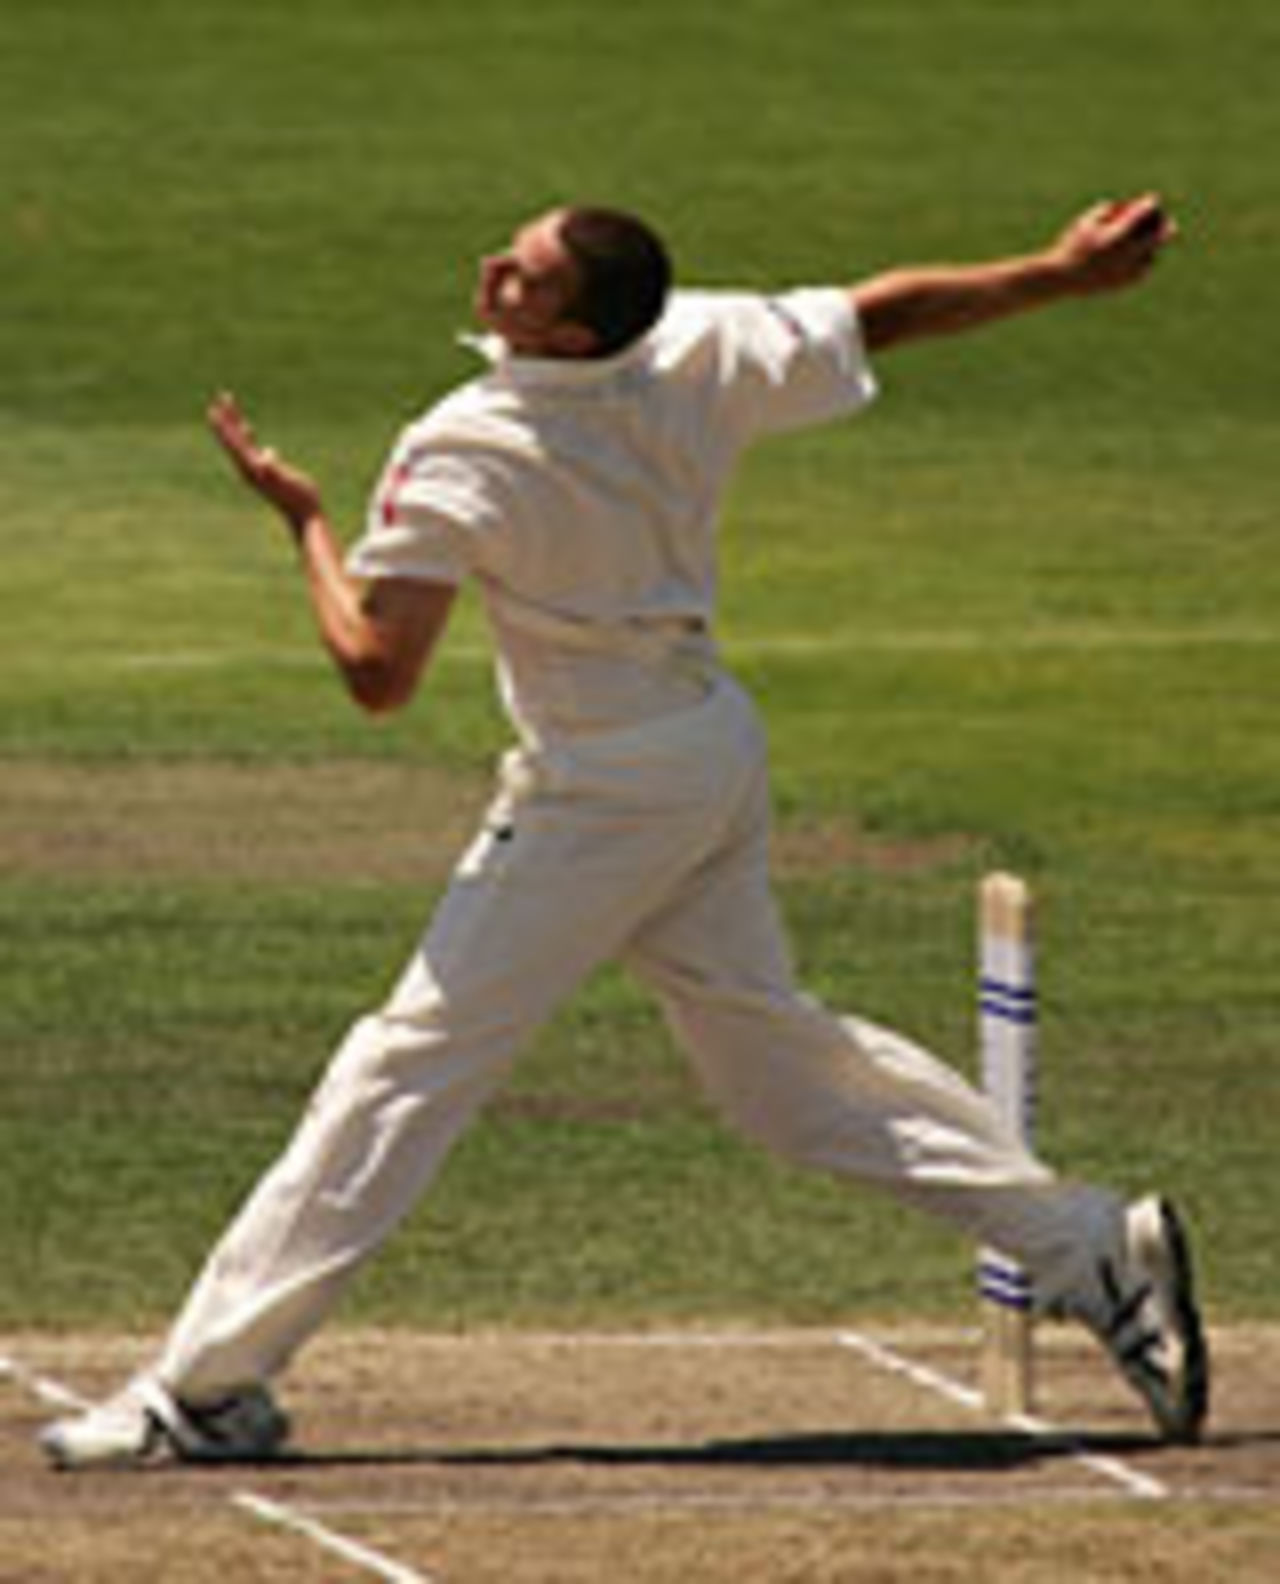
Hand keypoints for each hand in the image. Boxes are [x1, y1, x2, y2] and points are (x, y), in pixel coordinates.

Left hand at [208, 392, 323, 535]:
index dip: (225, 426)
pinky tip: (248, 430)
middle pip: (233, 440)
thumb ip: (274, 469)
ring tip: (229, 410)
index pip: (234, 443)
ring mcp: (255, 471)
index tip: (214, 409)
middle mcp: (249, 469)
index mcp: (252, 469)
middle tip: (219, 399)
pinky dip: (246, 436)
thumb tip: (265, 458)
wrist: (304, 516)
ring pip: (240, 443)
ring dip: (234, 425)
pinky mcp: (264, 472)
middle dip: (226, 420)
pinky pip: (250, 449)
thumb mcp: (288, 481)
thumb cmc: (299, 498)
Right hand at [1049, 194, 1178, 295]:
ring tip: (1149, 243)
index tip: (1153, 199)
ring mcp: (1127, 270)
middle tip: (1164, 219)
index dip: (1151, 203)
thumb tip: (1121, 206)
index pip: (1144, 213)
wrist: (1061, 278)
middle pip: (1159, 235)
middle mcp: (1126, 253)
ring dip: (1152, 247)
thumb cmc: (1070, 246)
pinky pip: (1142, 272)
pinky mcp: (1124, 283)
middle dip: (1164, 224)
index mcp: (1117, 235)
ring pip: (1152, 255)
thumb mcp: (1085, 222)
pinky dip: (1143, 263)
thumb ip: (1106, 210)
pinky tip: (1140, 259)